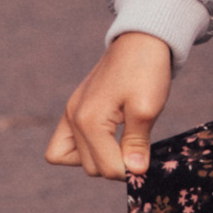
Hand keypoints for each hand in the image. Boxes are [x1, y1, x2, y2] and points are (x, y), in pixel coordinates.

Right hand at [46, 33, 173, 180]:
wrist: (142, 39)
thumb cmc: (146, 70)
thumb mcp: (147, 108)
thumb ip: (137, 144)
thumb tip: (134, 173)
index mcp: (89, 120)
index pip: (107, 167)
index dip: (131, 171)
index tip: (148, 162)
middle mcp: (73, 118)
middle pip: (91, 168)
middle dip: (116, 165)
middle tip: (139, 150)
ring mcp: (71, 113)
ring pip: (76, 159)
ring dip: (101, 159)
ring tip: (123, 144)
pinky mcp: (75, 109)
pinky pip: (65, 144)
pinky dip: (84, 150)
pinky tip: (106, 141)